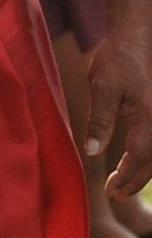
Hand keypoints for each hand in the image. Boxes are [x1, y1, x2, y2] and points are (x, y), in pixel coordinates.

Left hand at [85, 22, 151, 198]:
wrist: (133, 41)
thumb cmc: (116, 62)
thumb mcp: (101, 88)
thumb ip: (99, 121)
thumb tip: (92, 152)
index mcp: (149, 118)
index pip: (139, 157)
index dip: (125, 177)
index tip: (111, 191)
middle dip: (135, 181)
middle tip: (116, 196)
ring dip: (143, 172)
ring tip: (123, 185)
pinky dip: (147, 159)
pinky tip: (133, 163)